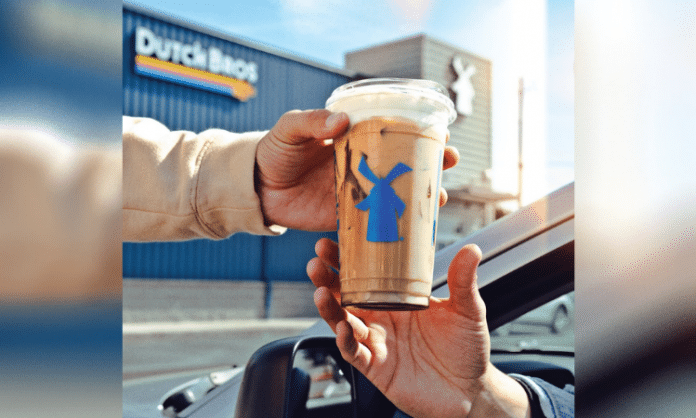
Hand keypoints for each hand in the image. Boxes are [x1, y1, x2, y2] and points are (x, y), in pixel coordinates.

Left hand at [255, 109, 459, 230]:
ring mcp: (356, 192)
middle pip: (403, 163)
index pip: (392, 132)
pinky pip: (374, 221)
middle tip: (449, 160)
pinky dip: (394, 224)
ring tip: (437, 195)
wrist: (255, 187)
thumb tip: (340, 122)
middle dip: (430, 162)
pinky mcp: (345, 217)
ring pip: (396, 193)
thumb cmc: (273, 151)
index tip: (440, 130)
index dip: (418, 130)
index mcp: (352, 139)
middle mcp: (361, 165)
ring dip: (420, 194)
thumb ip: (312, 122)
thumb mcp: (290, 129)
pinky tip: (413, 226)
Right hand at [307, 240, 530, 417]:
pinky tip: (343, 329)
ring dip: (329, 308)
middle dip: (327, 280)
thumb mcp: (467, 309)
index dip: (347, 260)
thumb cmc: (465, 348)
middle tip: (317, 263)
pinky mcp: (377, 368)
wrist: (470, 390)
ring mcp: (377, 343)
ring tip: (320, 292)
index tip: (333, 242)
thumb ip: (463, 281)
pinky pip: (355, 354)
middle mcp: (382, 319)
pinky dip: (346, 342)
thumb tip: (470, 250)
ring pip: (343, 323)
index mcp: (397, 299)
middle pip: (345, 296)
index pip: (366, 275)